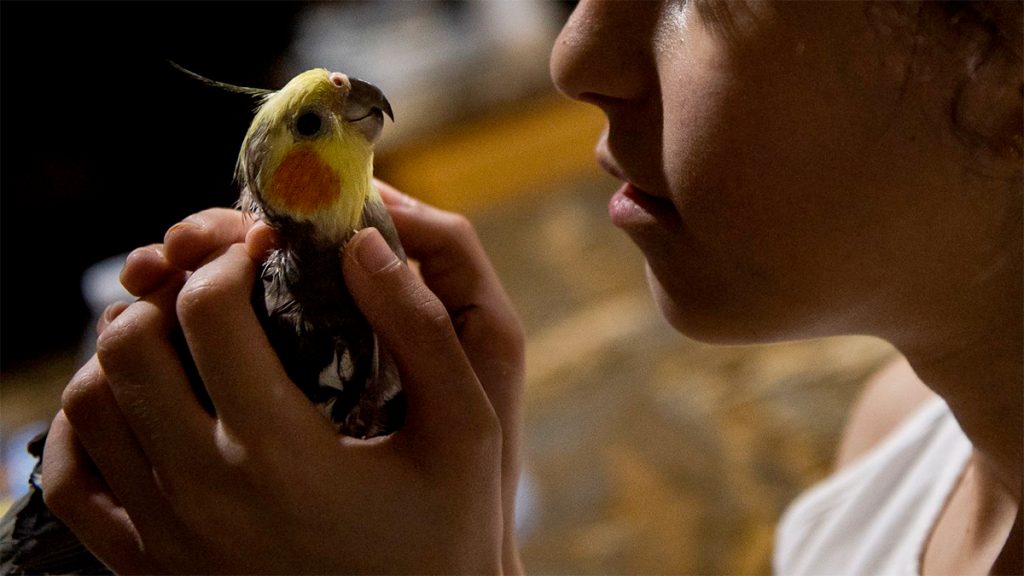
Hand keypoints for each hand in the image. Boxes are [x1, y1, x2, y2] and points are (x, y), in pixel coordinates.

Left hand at [43, 184, 525, 573]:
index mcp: (284, 454)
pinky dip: (80, 426)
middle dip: (169, 293)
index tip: (260, 251)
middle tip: (215, 287)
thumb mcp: (465, 428)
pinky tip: (132, 404)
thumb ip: (420, 329)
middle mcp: (207, 495)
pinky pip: (72, 480)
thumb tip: (360, 242)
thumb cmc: (444, 528)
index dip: (231, 258)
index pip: (210, 314)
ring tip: (179, 338)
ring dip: (122, 350)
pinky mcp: (147, 566)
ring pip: (88, 404)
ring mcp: (166, 536)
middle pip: (131, 347)